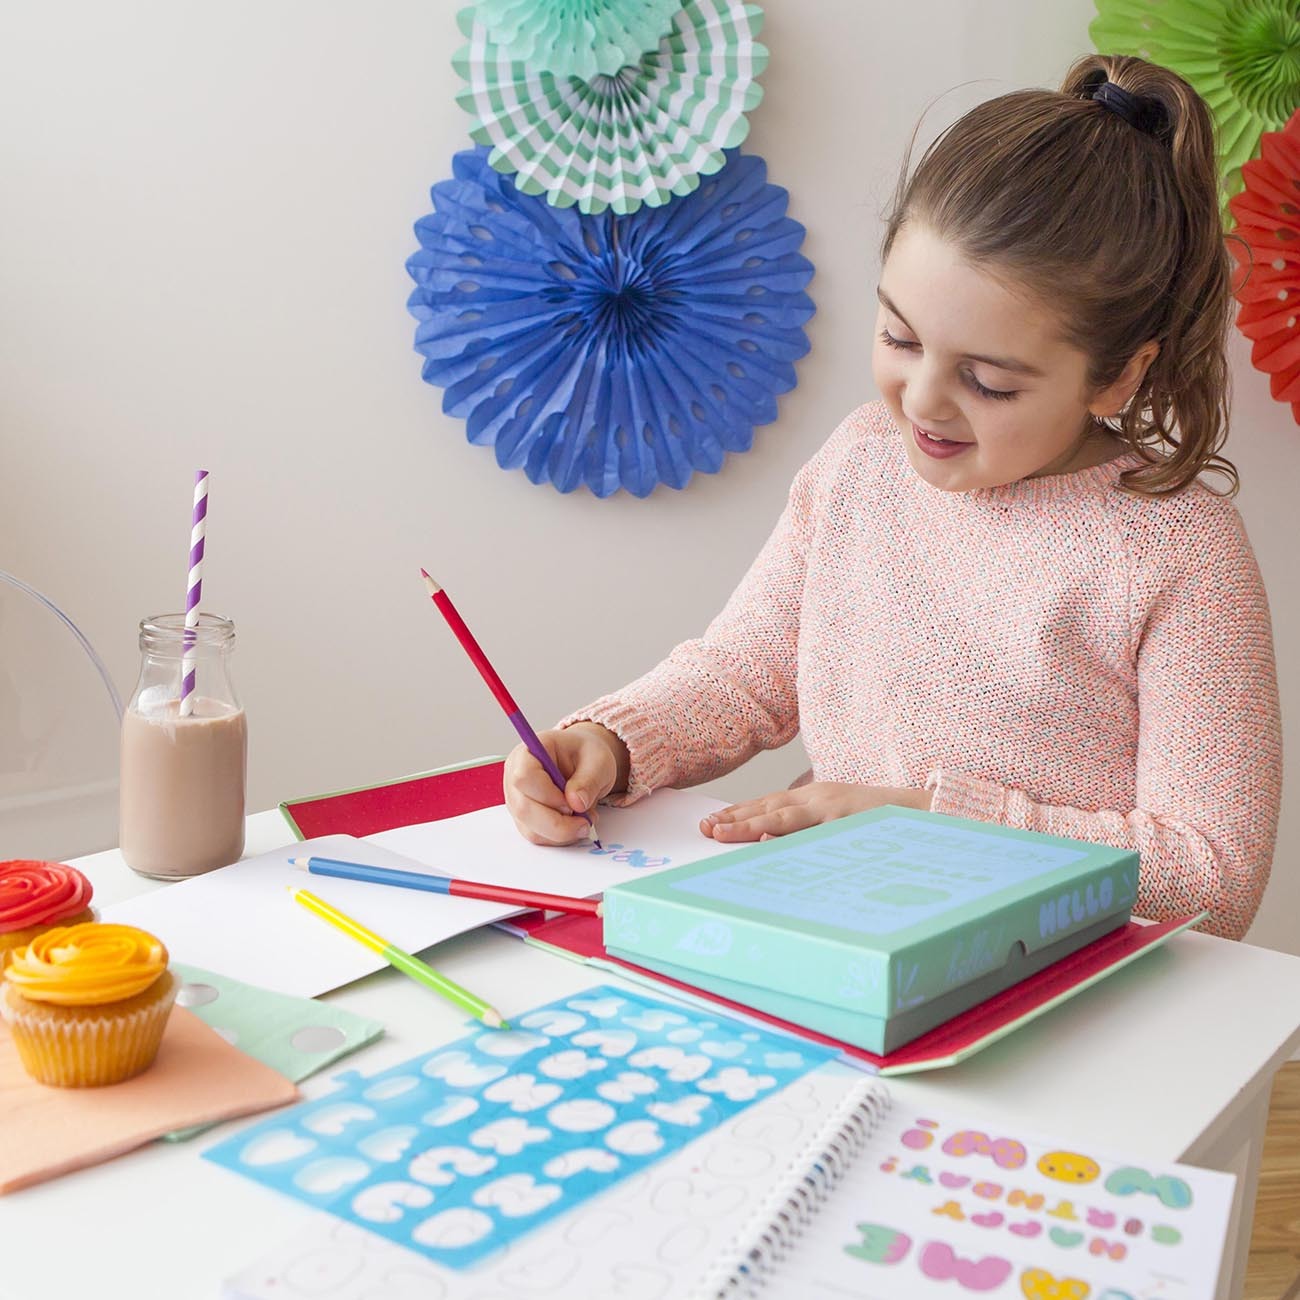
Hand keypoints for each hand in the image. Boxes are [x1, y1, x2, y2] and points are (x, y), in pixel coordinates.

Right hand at [503, 723, 626, 845]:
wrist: (584, 761)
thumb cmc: (586, 754)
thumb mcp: (598, 760)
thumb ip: (589, 779)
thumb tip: (576, 803)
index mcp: (528, 753)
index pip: (524, 777)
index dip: (548, 795)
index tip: (573, 801)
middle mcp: (515, 778)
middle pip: (524, 809)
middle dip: (558, 823)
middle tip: (586, 821)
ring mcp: (518, 801)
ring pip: (531, 829)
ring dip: (562, 832)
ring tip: (585, 819)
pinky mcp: (525, 819)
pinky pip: (538, 837)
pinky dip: (560, 837)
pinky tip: (575, 823)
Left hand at [699, 782, 932, 842]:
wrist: (921, 812)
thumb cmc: (875, 820)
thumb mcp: (837, 817)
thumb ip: (807, 827)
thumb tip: (769, 841)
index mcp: (814, 797)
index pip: (767, 804)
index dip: (737, 813)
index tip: (710, 822)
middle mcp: (819, 799)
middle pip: (769, 807)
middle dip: (735, 819)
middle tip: (706, 829)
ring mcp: (833, 810)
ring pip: (784, 818)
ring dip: (750, 825)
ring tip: (723, 833)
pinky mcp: (848, 821)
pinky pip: (814, 833)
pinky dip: (789, 837)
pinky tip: (768, 840)